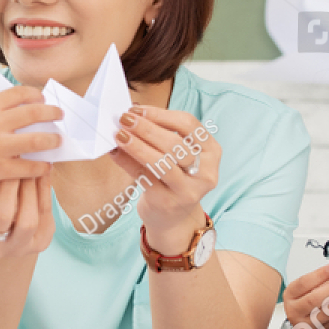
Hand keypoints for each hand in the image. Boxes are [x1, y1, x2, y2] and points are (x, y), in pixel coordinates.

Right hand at [0, 86, 61, 187]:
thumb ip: (0, 111)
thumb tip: (31, 110)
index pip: (21, 93)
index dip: (37, 96)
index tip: (45, 101)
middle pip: (34, 113)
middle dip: (53, 114)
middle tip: (60, 116)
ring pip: (37, 140)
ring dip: (53, 140)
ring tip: (58, 141)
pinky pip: (30, 167)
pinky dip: (42, 166)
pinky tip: (46, 166)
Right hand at [0, 169, 54, 260]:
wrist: (3, 241)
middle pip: (2, 216)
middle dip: (10, 184)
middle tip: (17, 156)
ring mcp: (18, 248)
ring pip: (27, 220)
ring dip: (30, 188)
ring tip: (32, 164)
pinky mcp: (40, 243)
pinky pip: (45, 215)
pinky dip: (44, 191)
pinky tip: (43, 173)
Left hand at [106, 105, 219, 253]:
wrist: (173, 219)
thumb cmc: (173, 178)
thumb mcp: (178, 156)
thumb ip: (162, 135)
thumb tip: (132, 115)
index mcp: (211, 152)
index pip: (189, 125)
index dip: (161, 115)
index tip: (138, 109)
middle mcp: (205, 172)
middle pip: (175, 144)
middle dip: (147, 129)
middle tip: (125, 119)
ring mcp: (188, 190)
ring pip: (162, 162)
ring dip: (137, 145)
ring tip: (119, 134)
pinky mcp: (168, 202)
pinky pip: (145, 178)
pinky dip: (128, 163)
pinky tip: (116, 153)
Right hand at [283, 263, 328, 328]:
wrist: (304, 328)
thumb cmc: (306, 303)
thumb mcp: (305, 289)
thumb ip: (319, 280)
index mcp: (290, 295)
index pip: (303, 283)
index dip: (319, 275)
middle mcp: (295, 311)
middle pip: (313, 299)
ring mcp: (306, 324)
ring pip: (326, 312)